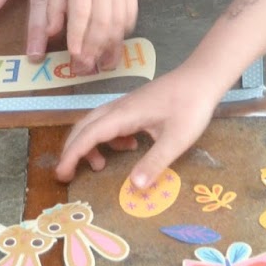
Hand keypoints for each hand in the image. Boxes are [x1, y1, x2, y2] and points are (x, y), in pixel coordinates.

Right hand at [55, 68, 215, 184]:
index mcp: (124, 115)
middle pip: (84, 126)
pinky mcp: (136, 105)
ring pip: (96, 123)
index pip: (87, 136)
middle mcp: (119, 108)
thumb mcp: (176, 139)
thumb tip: (134, 188)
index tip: (61, 175)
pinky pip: (111, 121)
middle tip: (68, 174)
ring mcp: (127, 105)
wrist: (203, 78)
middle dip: (72, 150)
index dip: (71, 156)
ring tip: (100, 166)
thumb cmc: (191, 106)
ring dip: (90, 144)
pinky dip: (109, 138)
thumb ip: (154, 163)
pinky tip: (129, 147)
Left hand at [56, 0, 139, 73]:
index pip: (81, 13)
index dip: (79, 37)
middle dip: (95, 49)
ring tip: (103, 64)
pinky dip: (125, 33)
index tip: (75, 56)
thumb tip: (51, 33)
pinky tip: (116, 44)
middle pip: (102, 23)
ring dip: (111, 46)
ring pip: (119, 23)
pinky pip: (132, 15)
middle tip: (85, 68)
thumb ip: (54, 6)